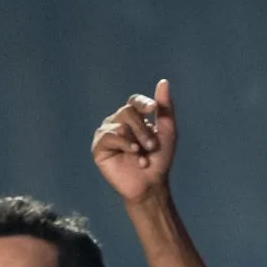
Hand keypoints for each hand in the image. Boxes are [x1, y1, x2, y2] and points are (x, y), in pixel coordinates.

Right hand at [90, 81, 176, 204]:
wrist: (150, 184)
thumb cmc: (159, 159)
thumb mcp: (167, 132)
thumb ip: (165, 108)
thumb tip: (164, 81)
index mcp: (133, 117)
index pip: (135, 101)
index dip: (144, 103)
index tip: (154, 109)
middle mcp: (117, 122)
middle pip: (127, 112)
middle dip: (143, 128)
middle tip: (152, 145)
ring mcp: (106, 133)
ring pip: (120, 124)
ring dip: (136, 140)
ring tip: (143, 156)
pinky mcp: (99, 146)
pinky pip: (109, 136)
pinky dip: (125, 145)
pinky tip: (134, 155)